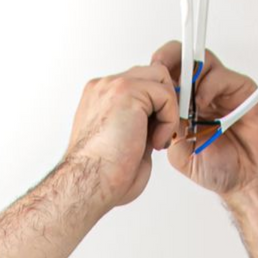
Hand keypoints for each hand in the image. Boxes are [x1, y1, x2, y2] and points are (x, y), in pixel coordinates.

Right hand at [58, 63, 179, 209]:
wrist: (89, 184)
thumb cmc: (102, 174)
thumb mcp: (124, 141)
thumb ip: (139, 123)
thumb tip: (158, 122)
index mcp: (100, 98)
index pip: (140, 82)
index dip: (157, 104)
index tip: (160, 131)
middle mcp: (104, 87)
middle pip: (152, 73)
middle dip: (166, 102)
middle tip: (162, 133)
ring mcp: (113, 85)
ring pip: (160, 77)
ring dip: (168, 109)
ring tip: (156, 138)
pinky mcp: (126, 91)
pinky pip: (165, 94)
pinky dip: (168, 119)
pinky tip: (155, 142)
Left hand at [150, 42, 257, 201]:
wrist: (250, 180)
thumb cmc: (220, 168)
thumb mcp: (181, 153)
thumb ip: (168, 131)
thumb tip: (154, 112)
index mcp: (186, 105)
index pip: (170, 76)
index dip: (157, 73)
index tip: (145, 80)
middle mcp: (205, 93)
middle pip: (185, 59)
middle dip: (168, 59)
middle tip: (158, 67)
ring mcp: (224, 90)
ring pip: (204, 62)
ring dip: (187, 72)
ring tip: (179, 91)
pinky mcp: (243, 90)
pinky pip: (223, 77)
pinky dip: (208, 86)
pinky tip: (201, 104)